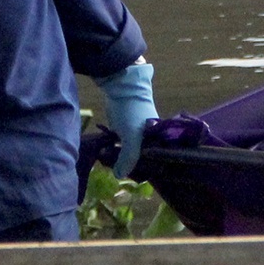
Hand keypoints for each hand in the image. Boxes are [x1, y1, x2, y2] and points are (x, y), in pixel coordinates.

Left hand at [94, 61, 156, 177]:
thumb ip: (128, 158)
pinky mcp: (126, 132)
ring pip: (129, 154)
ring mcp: (138, 136)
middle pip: (139, 160)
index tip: (126, 173)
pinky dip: (113, 151)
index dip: (140, 171)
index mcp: (158, 141)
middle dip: (126, 165)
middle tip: (112, 166)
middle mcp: (150, 140)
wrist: (122, 88)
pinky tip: (105, 153)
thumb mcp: (132, 137)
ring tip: (106, 158)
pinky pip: (121, 147)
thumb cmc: (132, 112)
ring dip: (118, 158)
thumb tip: (120, 176)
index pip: (152, 163)